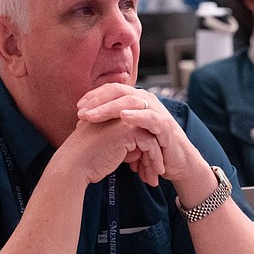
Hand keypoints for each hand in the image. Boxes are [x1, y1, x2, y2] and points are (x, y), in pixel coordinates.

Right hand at [61, 110, 162, 186]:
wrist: (74, 165)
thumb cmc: (87, 160)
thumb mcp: (107, 146)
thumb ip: (122, 143)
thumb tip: (138, 152)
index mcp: (112, 113)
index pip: (138, 128)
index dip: (145, 149)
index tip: (147, 166)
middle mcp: (119, 112)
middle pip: (147, 132)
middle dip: (153, 154)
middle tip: (156, 172)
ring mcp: (124, 119)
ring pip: (151, 138)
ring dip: (155, 159)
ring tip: (155, 176)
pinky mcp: (128, 130)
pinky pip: (150, 144)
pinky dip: (154, 160)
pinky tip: (153, 176)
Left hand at [76, 83, 205, 185]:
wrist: (175, 163)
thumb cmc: (150, 147)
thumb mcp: (127, 134)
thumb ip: (111, 125)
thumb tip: (83, 124)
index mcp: (135, 100)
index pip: (111, 90)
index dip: (93, 96)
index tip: (78, 107)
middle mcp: (145, 100)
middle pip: (118, 91)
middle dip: (97, 101)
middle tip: (80, 112)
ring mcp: (156, 110)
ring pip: (130, 101)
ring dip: (109, 108)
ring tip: (92, 115)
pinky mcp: (164, 125)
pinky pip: (149, 117)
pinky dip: (136, 116)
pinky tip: (123, 116)